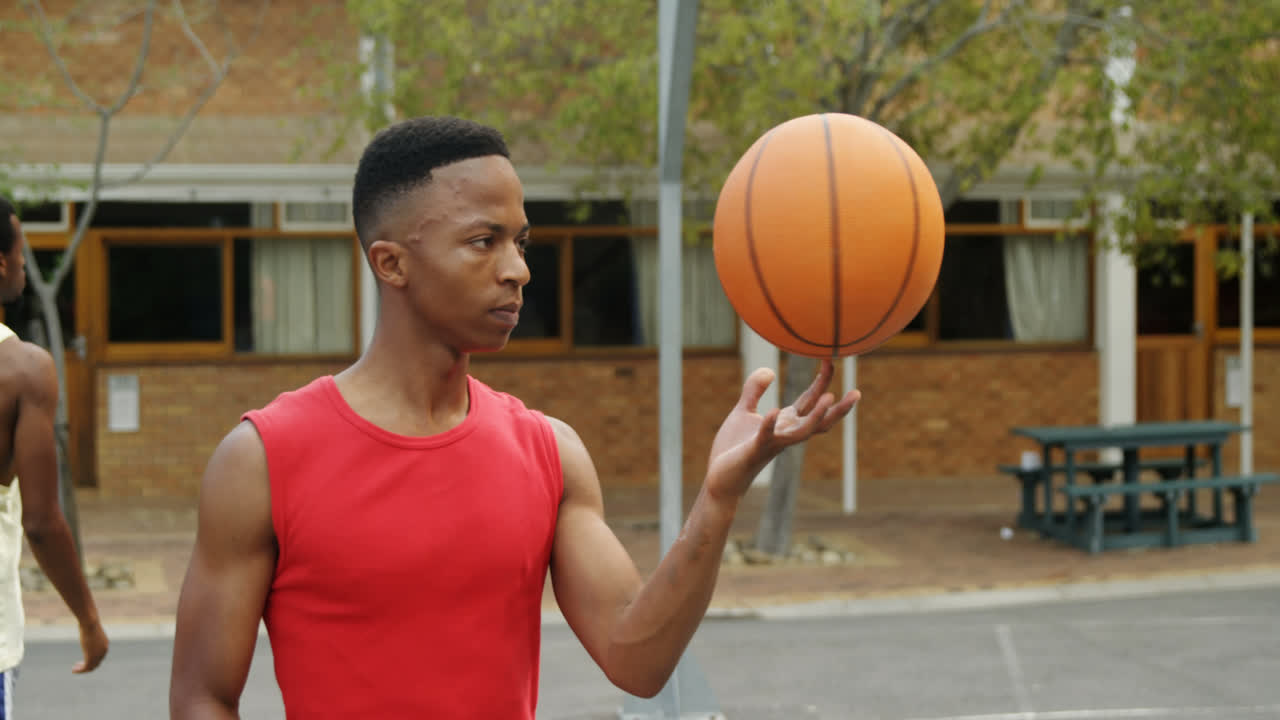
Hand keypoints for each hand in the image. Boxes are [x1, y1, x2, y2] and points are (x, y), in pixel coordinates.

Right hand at [73, 618, 107, 673]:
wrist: (90, 624)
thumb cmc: (89, 623)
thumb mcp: (90, 628)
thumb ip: (89, 631)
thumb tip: (85, 626)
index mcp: (105, 644)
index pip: (100, 656)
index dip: (92, 659)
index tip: (83, 660)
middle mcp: (104, 651)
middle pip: (96, 663)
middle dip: (87, 665)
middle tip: (77, 665)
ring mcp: (98, 655)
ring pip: (91, 667)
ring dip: (83, 669)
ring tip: (74, 669)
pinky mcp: (91, 658)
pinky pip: (86, 668)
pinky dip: (80, 670)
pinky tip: (74, 670)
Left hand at [705, 359, 858, 502]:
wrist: (720, 476)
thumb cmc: (734, 447)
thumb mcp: (743, 411)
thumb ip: (754, 390)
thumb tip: (769, 371)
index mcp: (784, 422)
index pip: (810, 401)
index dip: (821, 382)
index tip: (830, 360)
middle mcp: (785, 433)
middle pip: (819, 420)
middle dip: (838, 408)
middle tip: (857, 392)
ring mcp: (773, 442)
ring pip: (803, 431)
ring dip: (817, 416)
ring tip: (829, 398)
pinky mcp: (755, 449)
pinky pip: (766, 436)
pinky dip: (770, 424)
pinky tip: (774, 411)